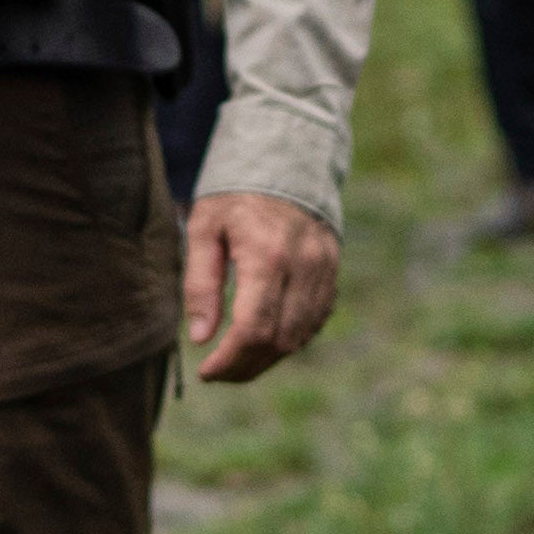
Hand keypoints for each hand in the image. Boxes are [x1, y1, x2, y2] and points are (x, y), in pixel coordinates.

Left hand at [182, 193, 342, 385]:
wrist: (286, 161)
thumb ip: (200, 284)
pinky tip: (265, 338)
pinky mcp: (333, 274)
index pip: (252, 329)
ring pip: (299, 338)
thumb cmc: (236, 195)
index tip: (206, 372)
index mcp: (266, 255)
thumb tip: (201, 337)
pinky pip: (314, 323)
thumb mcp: (204, 229)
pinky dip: (289, 340)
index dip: (229, 361)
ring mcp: (324, 272)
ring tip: (237, 360)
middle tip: (218, 372)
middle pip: (278, 341)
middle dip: (245, 367)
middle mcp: (302, 267)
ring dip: (267, 358)